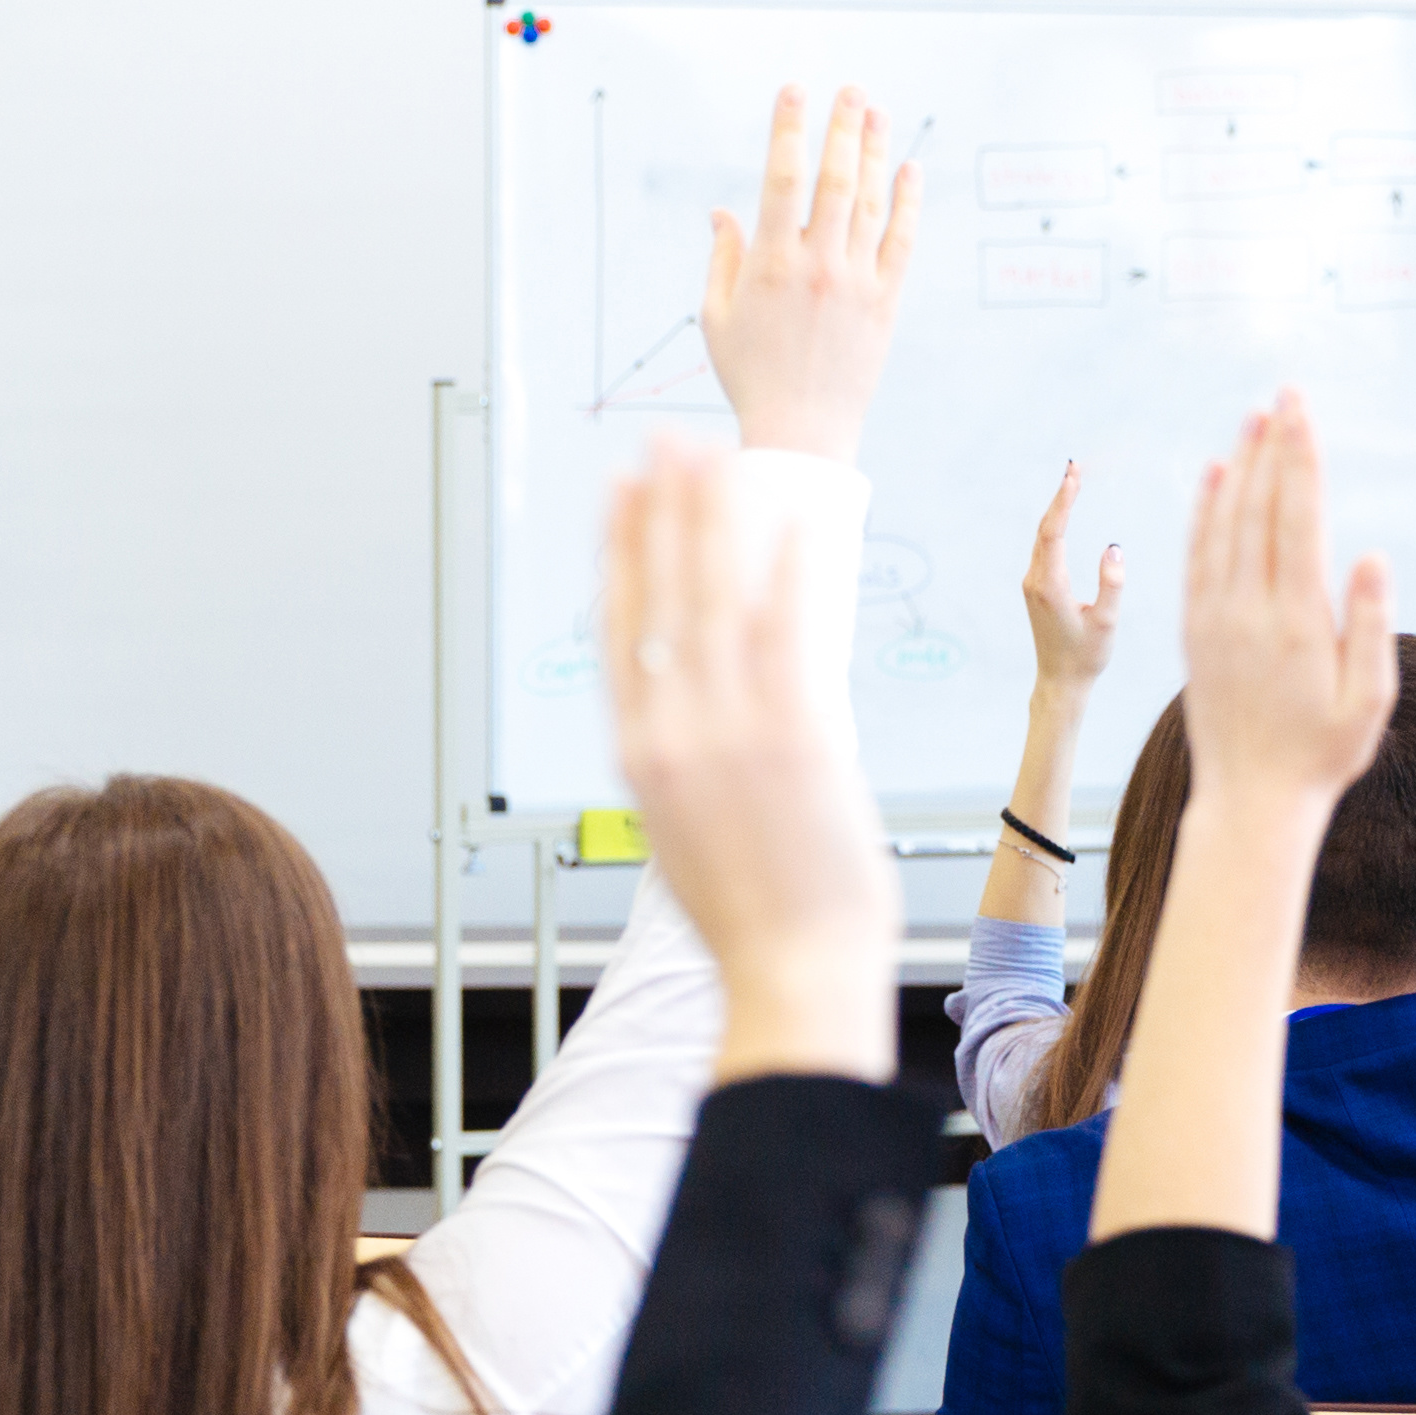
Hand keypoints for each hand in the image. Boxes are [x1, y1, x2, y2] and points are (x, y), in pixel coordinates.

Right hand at [608, 442, 896, 1079]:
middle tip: (664, 442)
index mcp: (638, 753)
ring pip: (714, 596)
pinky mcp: (794, 733)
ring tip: (718, 454)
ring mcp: (728, 729)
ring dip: (715, 515)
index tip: (620, 496)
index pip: (620, 626)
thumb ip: (687, 762)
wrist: (792, 971)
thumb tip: (701, 716)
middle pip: (659, 593)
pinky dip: (789, 567)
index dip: (619, 550)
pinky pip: (788, 629)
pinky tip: (796, 519)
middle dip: (660, 508)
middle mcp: (670, 731)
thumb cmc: (753, 915)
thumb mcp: (689, 831)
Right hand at [699, 85, 918, 462]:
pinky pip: (901, 242)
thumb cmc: (750, 376)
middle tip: (850, 89)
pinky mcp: (886, 302)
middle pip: (835, 180)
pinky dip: (908, 203)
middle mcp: (818, 266)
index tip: (793, 91)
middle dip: (842, 128)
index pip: (782, 179)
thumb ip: (723, 258)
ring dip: (876, 153)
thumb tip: (722, 210)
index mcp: (770, 265)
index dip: (788, 129)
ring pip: (870, 203)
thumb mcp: (717, 317)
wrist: (802, 431)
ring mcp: (857, 282)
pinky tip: (911, 170)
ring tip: (878, 112)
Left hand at [1018, 461, 1126, 702]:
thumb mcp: (1107, 622)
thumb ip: (1112, 585)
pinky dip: (1055, 526)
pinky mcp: (1036, 589)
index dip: (1062, 501)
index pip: (1053, 533)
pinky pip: (1044, 549)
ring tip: (1074, 481)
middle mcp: (1035, 582)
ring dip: (1057, 509)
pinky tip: (1065, 513)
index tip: (1073, 474)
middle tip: (1075, 467)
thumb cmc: (1086, 656)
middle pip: (1045, 529)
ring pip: (1042, 538)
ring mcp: (1032, 585)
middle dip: (1060, 496)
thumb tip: (1113, 548)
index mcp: (1051, 587)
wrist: (1060, 683)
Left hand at [1176, 394, 1398, 814]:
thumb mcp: (1368, 699)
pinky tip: (1215, 478)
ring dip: (1239, 467)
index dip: (1300, 457)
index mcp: (1297, 620)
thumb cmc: (1321, 755)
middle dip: (1273, 446)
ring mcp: (1216, 618)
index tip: (1301, 410)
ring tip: (1251, 422)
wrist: (1250, 801)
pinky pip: (1197, 556)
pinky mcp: (1196, 630)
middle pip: (1260, 508)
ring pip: (1223, 525)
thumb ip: (1372, 626)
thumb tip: (1372, 556)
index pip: (1297, 517)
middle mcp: (1249, 610)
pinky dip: (1205, 511)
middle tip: (1281, 394)